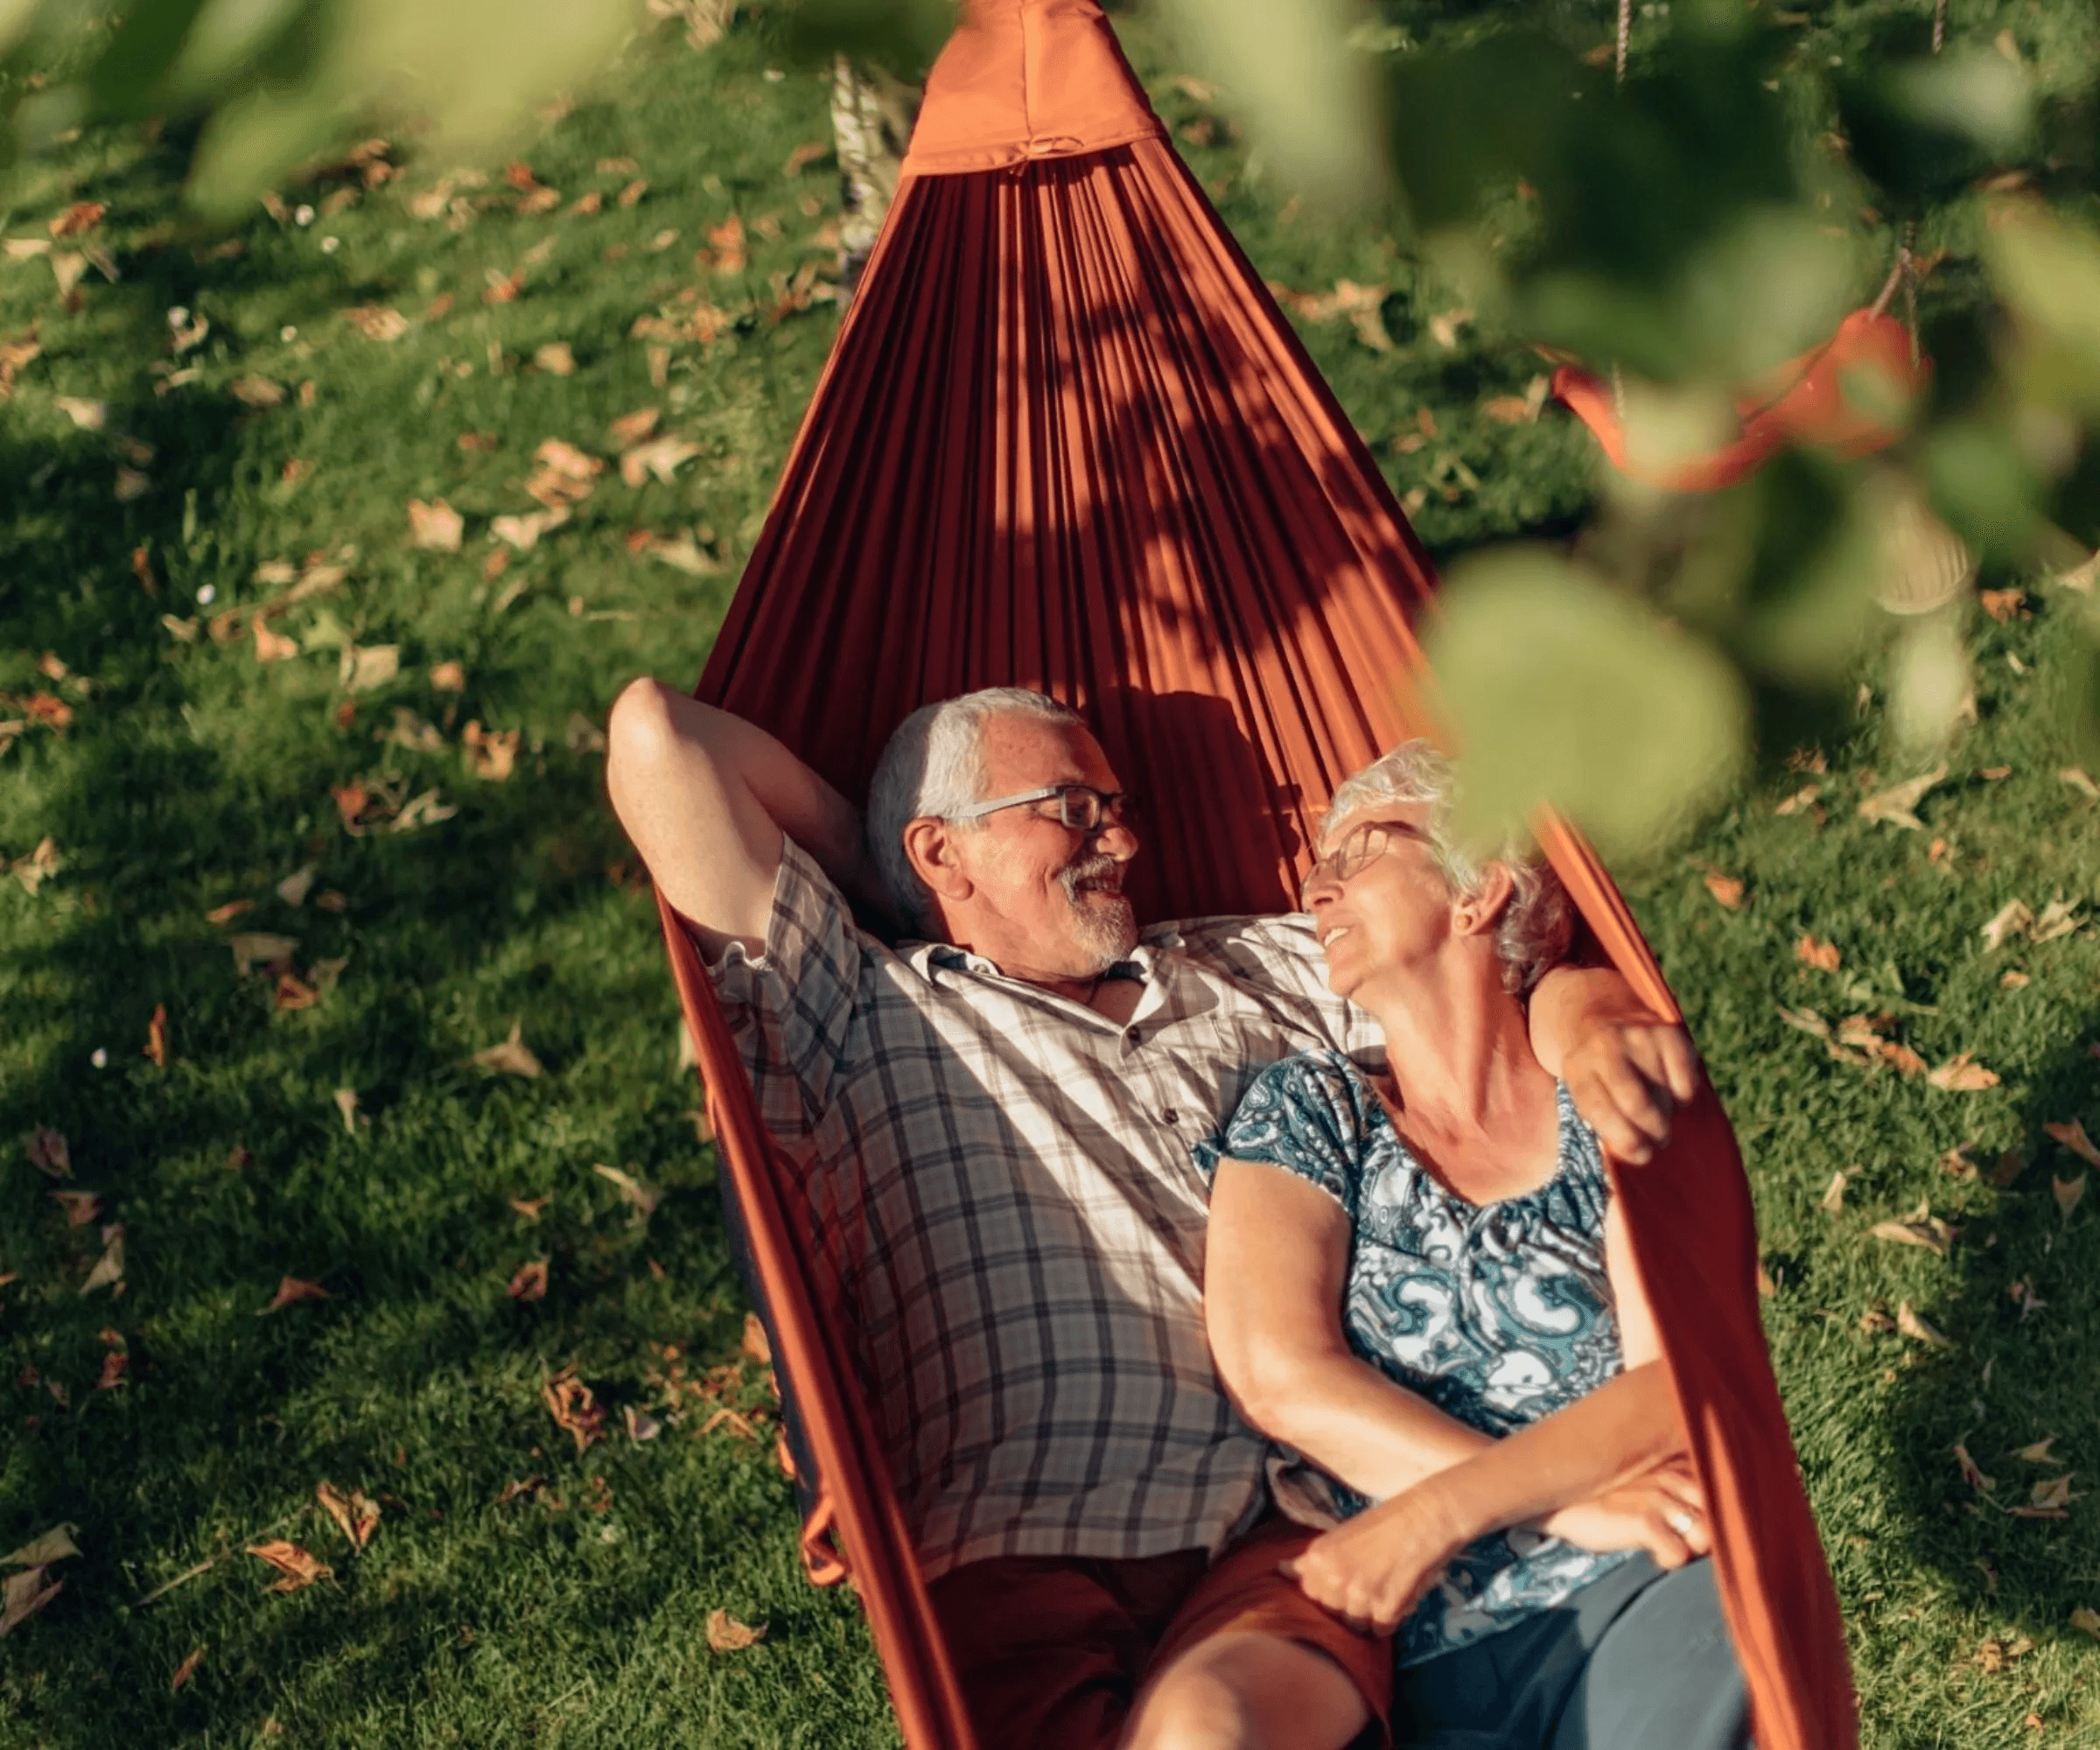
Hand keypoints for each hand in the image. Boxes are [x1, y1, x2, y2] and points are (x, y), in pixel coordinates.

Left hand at [1280, 1485, 1467, 1634]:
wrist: (1425, 1519)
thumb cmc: (1386, 1521)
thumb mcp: (1342, 1533)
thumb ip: (1316, 1558)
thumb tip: (1284, 1569)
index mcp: (1318, 1556)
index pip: (1308, 1591)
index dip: (1326, 1587)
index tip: (1341, 1580)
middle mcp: (1334, 1578)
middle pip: (1331, 1609)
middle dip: (1345, 1601)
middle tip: (1368, 1580)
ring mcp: (1359, 1596)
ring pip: (1355, 1621)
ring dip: (1368, 1611)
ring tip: (1385, 1585)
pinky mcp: (1386, 1610)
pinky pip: (1380, 1629)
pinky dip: (1389, 1617)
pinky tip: (1398, 1594)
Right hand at [1540, 1460, 1709, 1568]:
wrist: (1556, 1502)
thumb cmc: (1604, 1496)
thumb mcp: (1644, 1483)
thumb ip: (1676, 1490)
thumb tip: (1708, 1520)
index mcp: (1673, 1464)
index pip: (1720, 1489)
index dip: (1715, 1513)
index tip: (1693, 1522)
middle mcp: (1671, 1476)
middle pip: (1719, 1515)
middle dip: (1706, 1533)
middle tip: (1680, 1537)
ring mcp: (1659, 1497)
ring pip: (1705, 1536)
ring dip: (1687, 1546)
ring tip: (1665, 1543)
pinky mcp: (1644, 1521)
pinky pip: (1679, 1554)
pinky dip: (1667, 1560)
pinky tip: (1651, 1552)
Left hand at [1559, 1016, 1701, 1165]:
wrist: (1599, 1014)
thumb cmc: (1594, 1072)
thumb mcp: (1580, 1092)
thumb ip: (1597, 1122)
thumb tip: (1631, 1155)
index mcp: (1577, 1068)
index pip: (1599, 1111)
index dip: (1623, 1141)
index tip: (1640, 1155)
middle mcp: (1605, 1047)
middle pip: (1636, 1104)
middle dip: (1653, 1132)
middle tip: (1658, 1141)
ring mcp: (1638, 1035)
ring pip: (1664, 1094)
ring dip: (1667, 1115)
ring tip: (1659, 1114)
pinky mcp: (1668, 1031)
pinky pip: (1687, 1081)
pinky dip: (1683, 1097)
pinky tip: (1671, 1092)